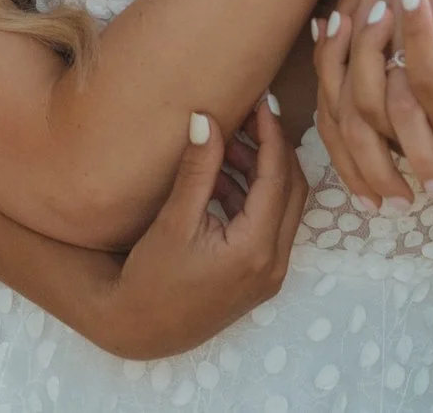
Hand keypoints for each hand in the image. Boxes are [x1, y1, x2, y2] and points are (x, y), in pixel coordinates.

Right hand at [89, 98, 307, 359]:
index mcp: (255, 249)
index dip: (271, 135)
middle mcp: (273, 264)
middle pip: (292, 190)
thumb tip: (206, 118)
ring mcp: (269, 273)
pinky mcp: (258, 276)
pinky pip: (268, 225)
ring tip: (227, 143)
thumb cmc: (150, 279)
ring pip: (282, 207)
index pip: (278, 178)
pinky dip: (252, 197)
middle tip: (250, 117)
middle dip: (274, 149)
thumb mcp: (174, 219)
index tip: (259, 102)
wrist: (140, 330)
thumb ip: (197, 167)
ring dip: (261, 173)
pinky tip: (220, 177)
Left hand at [312, 0, 432, 204]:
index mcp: (343, 20)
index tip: (363, 191)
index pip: (329, 106)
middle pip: (357, 118)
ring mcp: (401, 19)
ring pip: (405, 106)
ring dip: (427, 153)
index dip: (343, 156)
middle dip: (375, 170)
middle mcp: (363, 24)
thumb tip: (339, 42)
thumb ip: (360, 16)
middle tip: (396, 203)